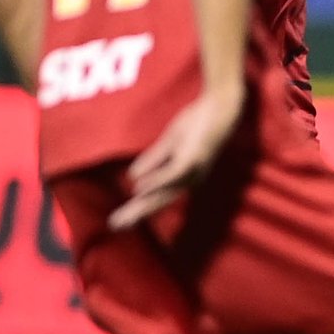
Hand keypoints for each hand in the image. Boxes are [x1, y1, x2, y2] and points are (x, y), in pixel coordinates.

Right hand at [110, 85, 243, 229]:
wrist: (218, 106)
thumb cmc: (197, 123)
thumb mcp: (169, 143)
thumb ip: (153, 160)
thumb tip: (132, 178)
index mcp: (184, 178)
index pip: (157, 198)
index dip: (137, 210)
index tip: (117, 223)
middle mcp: (190, 180)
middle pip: (159, 201)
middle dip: (136, 214)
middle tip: (114, 226)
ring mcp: (193, 172)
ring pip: (164, 194)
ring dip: (142, 206)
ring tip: (122, 217)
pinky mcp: (193, 159)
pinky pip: (172, 175)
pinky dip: (155, 182)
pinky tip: (138, 189)